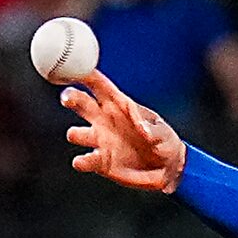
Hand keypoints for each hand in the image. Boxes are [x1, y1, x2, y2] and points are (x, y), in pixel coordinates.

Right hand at [61, 72, 186, 192]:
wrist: (168, 169)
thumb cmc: (165, 142)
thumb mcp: (164, 132)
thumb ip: (153, 129)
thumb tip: (144, 130)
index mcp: (118, 105)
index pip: (97, 85)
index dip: (84, 74)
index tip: (73, 68)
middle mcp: (104, 120)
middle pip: (80, 102)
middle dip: (71, 97)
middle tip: (68, 99)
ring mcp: (100, 140)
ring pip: (76, 133)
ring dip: (77, 133)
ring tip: (84, 136)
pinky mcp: (100, 162)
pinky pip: (84, 160)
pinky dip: (82, 161)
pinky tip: (84, 161)